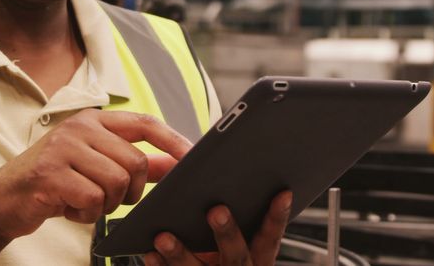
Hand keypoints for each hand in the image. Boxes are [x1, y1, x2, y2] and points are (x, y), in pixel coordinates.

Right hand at [0, 110, 192, 243]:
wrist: (2, 201)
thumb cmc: (54, 183)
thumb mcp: (96, 168)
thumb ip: (137, 164)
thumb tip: (175, 164)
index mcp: (94, 120)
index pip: (145, 123)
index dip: (173, 140)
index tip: (193, 158)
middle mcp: (80, 127)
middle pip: (136, 161)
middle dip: (130, 191)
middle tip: (109, 200)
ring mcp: (63, 148)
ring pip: (117, 181)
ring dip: (106, 204)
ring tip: (84, 202)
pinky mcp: (51, 173)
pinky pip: (93, 199)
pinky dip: (86, 213)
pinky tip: (69, 208)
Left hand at [143, 190, 292, 265]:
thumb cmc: (226, 257)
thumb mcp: (241, 243)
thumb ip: (237, 217)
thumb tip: (225, 177)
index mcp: (257, 259)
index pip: (271, 237)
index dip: (277, 216)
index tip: (282, 193)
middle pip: (237, 256)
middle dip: (227, 232)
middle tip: (216, 210)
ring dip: (181, 253)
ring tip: (164, 236)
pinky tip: (150, 252)